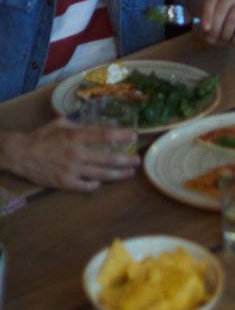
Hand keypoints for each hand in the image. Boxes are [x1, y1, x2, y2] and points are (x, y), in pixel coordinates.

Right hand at [0, 117, 138, 191]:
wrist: (21, 154)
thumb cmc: (42, 136)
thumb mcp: (61, 123)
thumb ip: (79, 124)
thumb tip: (94, 123)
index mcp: (76, 137)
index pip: (105, 135)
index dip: (122, 136)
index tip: (134, 137)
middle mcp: (77, 154)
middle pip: (108, 158)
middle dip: (126, 160)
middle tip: (137, 160)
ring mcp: (71, 170)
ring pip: (100, 175)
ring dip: (117, 175)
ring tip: (129, 173)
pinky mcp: (65, 183)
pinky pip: (85, 186)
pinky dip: (95, 185)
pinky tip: (101, 182)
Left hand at [195, 0, 234, 44]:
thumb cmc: (219, 26)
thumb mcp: (208, 26)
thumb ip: (205, 27)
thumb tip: (207, 30)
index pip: (211, 0)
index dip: (207, 15)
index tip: (205, 29)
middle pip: (222, 9)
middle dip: (215, 27)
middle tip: (211, 40)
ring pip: (233, 17)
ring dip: (226, 33)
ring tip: (223, 41)